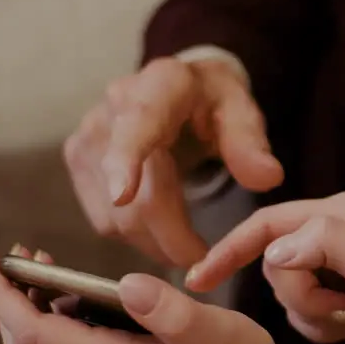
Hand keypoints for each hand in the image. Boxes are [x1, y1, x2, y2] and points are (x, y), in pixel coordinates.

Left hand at [0, 246, 289, 343]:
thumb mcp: (218, 332)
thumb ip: (169, 310)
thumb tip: (127, 285)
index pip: (33, 332)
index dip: (2, 294)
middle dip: (9, 303)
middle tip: (19, 258)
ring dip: (30, 320)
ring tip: (47, 277)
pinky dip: (56, 337)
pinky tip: (80, 310)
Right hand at [64, 56, 283, 266]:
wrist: (176, 88)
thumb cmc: (212, 102)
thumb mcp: (241, 109)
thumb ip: (251, 142)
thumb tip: (268, 177)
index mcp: (161, 86)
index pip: (138, 124)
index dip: (126, 160)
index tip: (123, 195)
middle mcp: (113, 106)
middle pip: (133, 192)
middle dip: (169, 236)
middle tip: (202, 257)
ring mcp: (88, 134)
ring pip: (114, 215)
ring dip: (152, 241)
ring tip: (184, 240)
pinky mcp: (76, 159)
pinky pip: (102, 219)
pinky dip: (133, 235)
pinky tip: (158, 226)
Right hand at [187, 193, 344, 343]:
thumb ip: (326, 244)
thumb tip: (274, 248)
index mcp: (341, 213)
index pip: (267, 222)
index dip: (230, 249)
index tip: (197, 279)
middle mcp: (335, 234)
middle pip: (273, 261)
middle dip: (295, 294)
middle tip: (336, 309)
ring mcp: (336, 270)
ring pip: (284, 292)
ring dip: (309, 315)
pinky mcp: (338, 302)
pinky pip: (300, 315)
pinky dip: (317, 330)